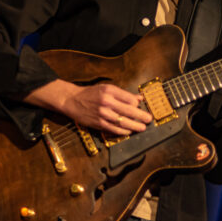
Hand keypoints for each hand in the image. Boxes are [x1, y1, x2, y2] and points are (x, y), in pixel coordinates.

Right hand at [25, 80, 152, 135]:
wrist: (72, 100)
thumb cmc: (91, 93)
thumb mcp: (107, 88)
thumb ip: (124, 94)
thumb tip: (139, 98)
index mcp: (110, 91)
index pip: (129, 99)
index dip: (137, 104)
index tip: (141, 107)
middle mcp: (107, 102)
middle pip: (128, 110)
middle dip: (140, 116)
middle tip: (149, 119)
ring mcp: (102, 113)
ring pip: (122, 121)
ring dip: (134, 126)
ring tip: (142, 127)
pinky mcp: (98, 123)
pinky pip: (113, 129)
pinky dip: (122, 131)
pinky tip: (129, 131)